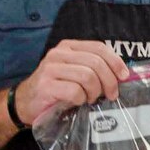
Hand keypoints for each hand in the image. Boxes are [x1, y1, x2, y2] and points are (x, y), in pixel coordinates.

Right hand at [12, 40, 131, 124]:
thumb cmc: (55, 89)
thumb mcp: (74, 73)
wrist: (25, 102)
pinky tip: (77, 102)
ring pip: (88, 77)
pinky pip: (75, 91)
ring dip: (95, 92)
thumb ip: (93, 69)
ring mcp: (51, 69)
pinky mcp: (46, 85)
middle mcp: (59, 54)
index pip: (99, 47)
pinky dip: (81, 100)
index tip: (124, 77)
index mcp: (68, 47)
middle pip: (96, 63)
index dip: (115, 62)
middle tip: (111, 95)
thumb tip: (122, 75)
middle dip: (109, 81)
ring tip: (90, 99)